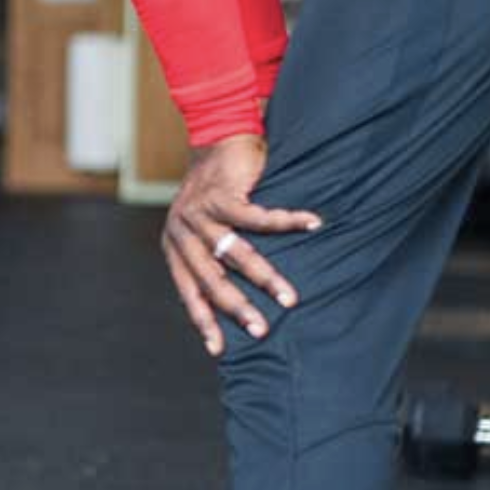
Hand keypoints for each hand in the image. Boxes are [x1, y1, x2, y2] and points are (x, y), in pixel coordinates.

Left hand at [162, 135, 322, 355]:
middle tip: (262, 330)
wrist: (217, 139)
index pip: (188, 292)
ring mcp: (199, 213)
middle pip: (210, 279)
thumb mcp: (206, 229)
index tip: (220, 350)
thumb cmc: (220, 192)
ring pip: (235, 254)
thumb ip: (212, 258)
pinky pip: (258, 217)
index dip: (204, 320)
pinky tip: (314, 225)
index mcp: (176, 248)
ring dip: (265, 277)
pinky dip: (288, 223)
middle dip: (238, 308)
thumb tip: (237, 300)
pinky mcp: (221, 194)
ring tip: (289, 297)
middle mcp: (181, 233)